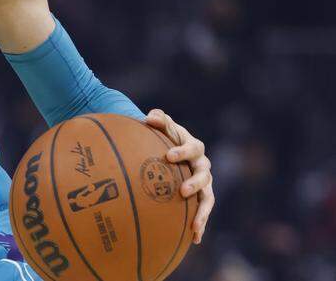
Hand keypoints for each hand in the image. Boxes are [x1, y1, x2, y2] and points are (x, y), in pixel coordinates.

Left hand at [145, 108, 214, 244]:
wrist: (170, 150)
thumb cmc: (164, 136)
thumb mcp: (161, 126)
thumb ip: (158, 119)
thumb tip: (150, 117)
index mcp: (194, 147)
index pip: (193, 148)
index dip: (182, 151)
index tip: (169, 156)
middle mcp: (202, 166)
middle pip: (204, 176)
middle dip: (195, 183)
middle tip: (182, 191)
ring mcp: (204, 184)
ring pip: (208, 198)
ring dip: (203, 212)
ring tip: (195, 226)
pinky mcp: (200, 198)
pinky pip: (202, 213)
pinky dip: (200, 225)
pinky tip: (194, 240)